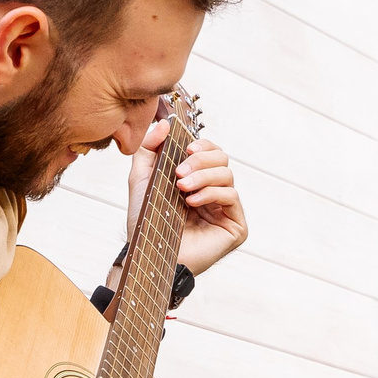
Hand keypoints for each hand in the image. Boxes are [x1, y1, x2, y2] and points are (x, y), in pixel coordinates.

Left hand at [127, 120, 247, 275]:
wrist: (148, 254)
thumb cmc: (147, 223)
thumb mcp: (142, 178)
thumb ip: (149, 149)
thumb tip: (165, 124)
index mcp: (197, 180)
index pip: (210, 151)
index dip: (202, 145)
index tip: (186, 147)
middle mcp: (214, 193)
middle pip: (222, 158)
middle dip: (200, 160)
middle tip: (179, 173)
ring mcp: (226, 209)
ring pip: (227, 174)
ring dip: (203, 176)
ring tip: (182, 189)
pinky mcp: (236, 225)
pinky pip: (231, 196)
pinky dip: (211, 193)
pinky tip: (192, 202)